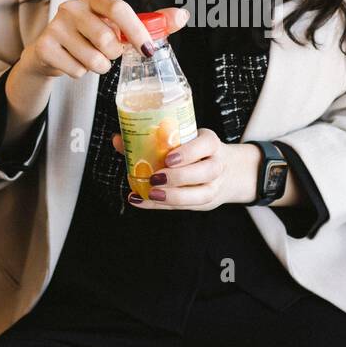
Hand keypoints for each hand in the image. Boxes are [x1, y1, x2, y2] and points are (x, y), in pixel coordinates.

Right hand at [21, 0, 189, 81]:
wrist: (50, 52)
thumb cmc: (90, 37)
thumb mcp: (119, 27)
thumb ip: (152, 23)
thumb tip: (183, 15)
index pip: (118, 8)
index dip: (135, 29)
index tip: (148, 49)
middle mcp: (72, 7)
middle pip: (107, 40)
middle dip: (114, 54)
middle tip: (107, 52)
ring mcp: (55, 25)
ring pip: (93, 59)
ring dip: (98, 66)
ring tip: (89, 57)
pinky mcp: (44, 46)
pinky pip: (77, 70)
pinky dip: (80, 73)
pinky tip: (73, 62)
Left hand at [111, 128, 259, 210]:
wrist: (228, 171)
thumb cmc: (196, 153)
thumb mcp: (183, 141)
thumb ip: (151, 140)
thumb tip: (118, 139)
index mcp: (211, 144)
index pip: (206, 144)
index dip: (189, 152)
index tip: (168, 158)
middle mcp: (217, 165)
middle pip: (206, 171)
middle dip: (180, 177)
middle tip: (156, 178)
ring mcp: (214, 186)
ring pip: (202, 194)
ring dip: (174, 196)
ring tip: (151, 193)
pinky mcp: (206, 202)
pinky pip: (186, 207)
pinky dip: (162, 206)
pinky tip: (142, 201)